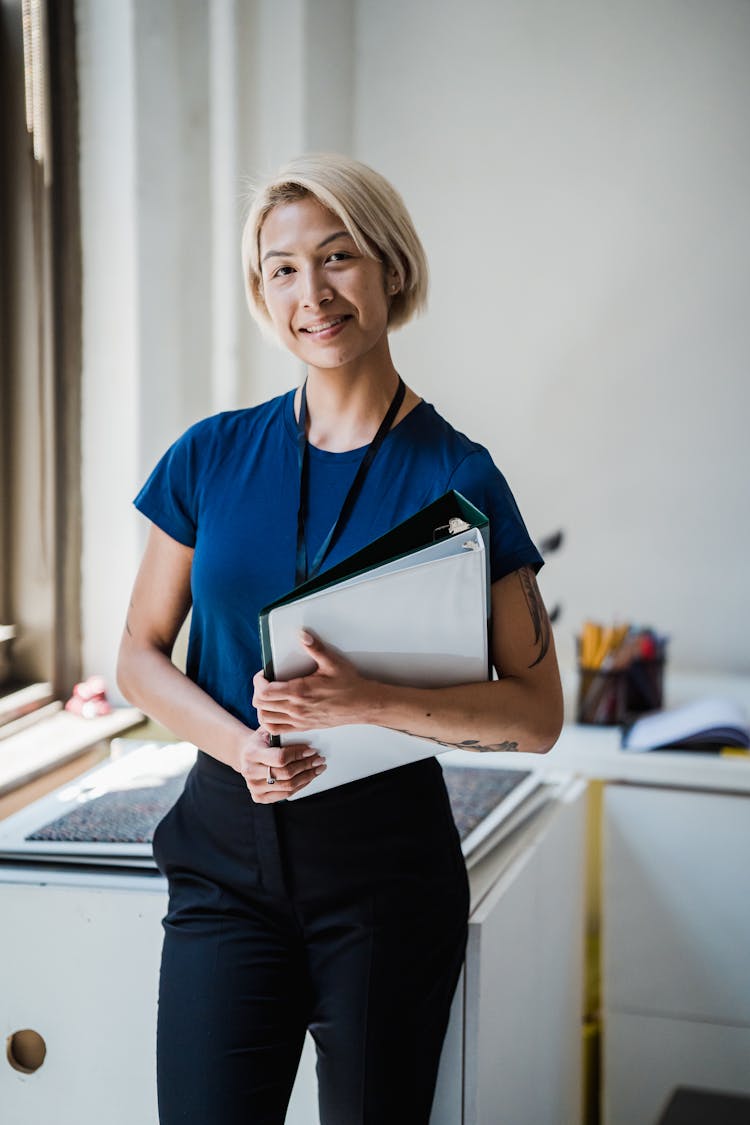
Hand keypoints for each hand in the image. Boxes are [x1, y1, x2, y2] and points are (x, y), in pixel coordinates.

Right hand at [237, 725, 325, 802]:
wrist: (245, 755)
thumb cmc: (261, 741)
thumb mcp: (267, 731)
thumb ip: (281, 731)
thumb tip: (304, 730)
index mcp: (251, 753)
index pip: (280, 758)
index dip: (298, 755)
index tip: (312, 750)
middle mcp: (250, 772)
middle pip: (286, 774)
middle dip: (307, 766)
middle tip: (320, 759)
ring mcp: (253, 787)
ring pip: (288, 786)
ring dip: (307, 777)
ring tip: (318, 768)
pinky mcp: (258, 797)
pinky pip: (285, 795)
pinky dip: (300, 786)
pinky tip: (308, 778)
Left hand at [252, 630, 376, 734]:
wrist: (363, 705)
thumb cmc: (350, 685)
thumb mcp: (333, 662)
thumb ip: (315, 648)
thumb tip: (302, 635)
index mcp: (300, 691)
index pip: (264, 692)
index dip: (258, 681)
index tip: (263, 674)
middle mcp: (297, 708)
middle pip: (261, 705)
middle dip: (257, 692)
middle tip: (264, 682)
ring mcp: (300, 720)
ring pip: (266, 719)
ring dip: (262, 708)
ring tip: (267, 697)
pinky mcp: (304, 726)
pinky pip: (278, 730)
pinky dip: (270, 722)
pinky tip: (274, 712)